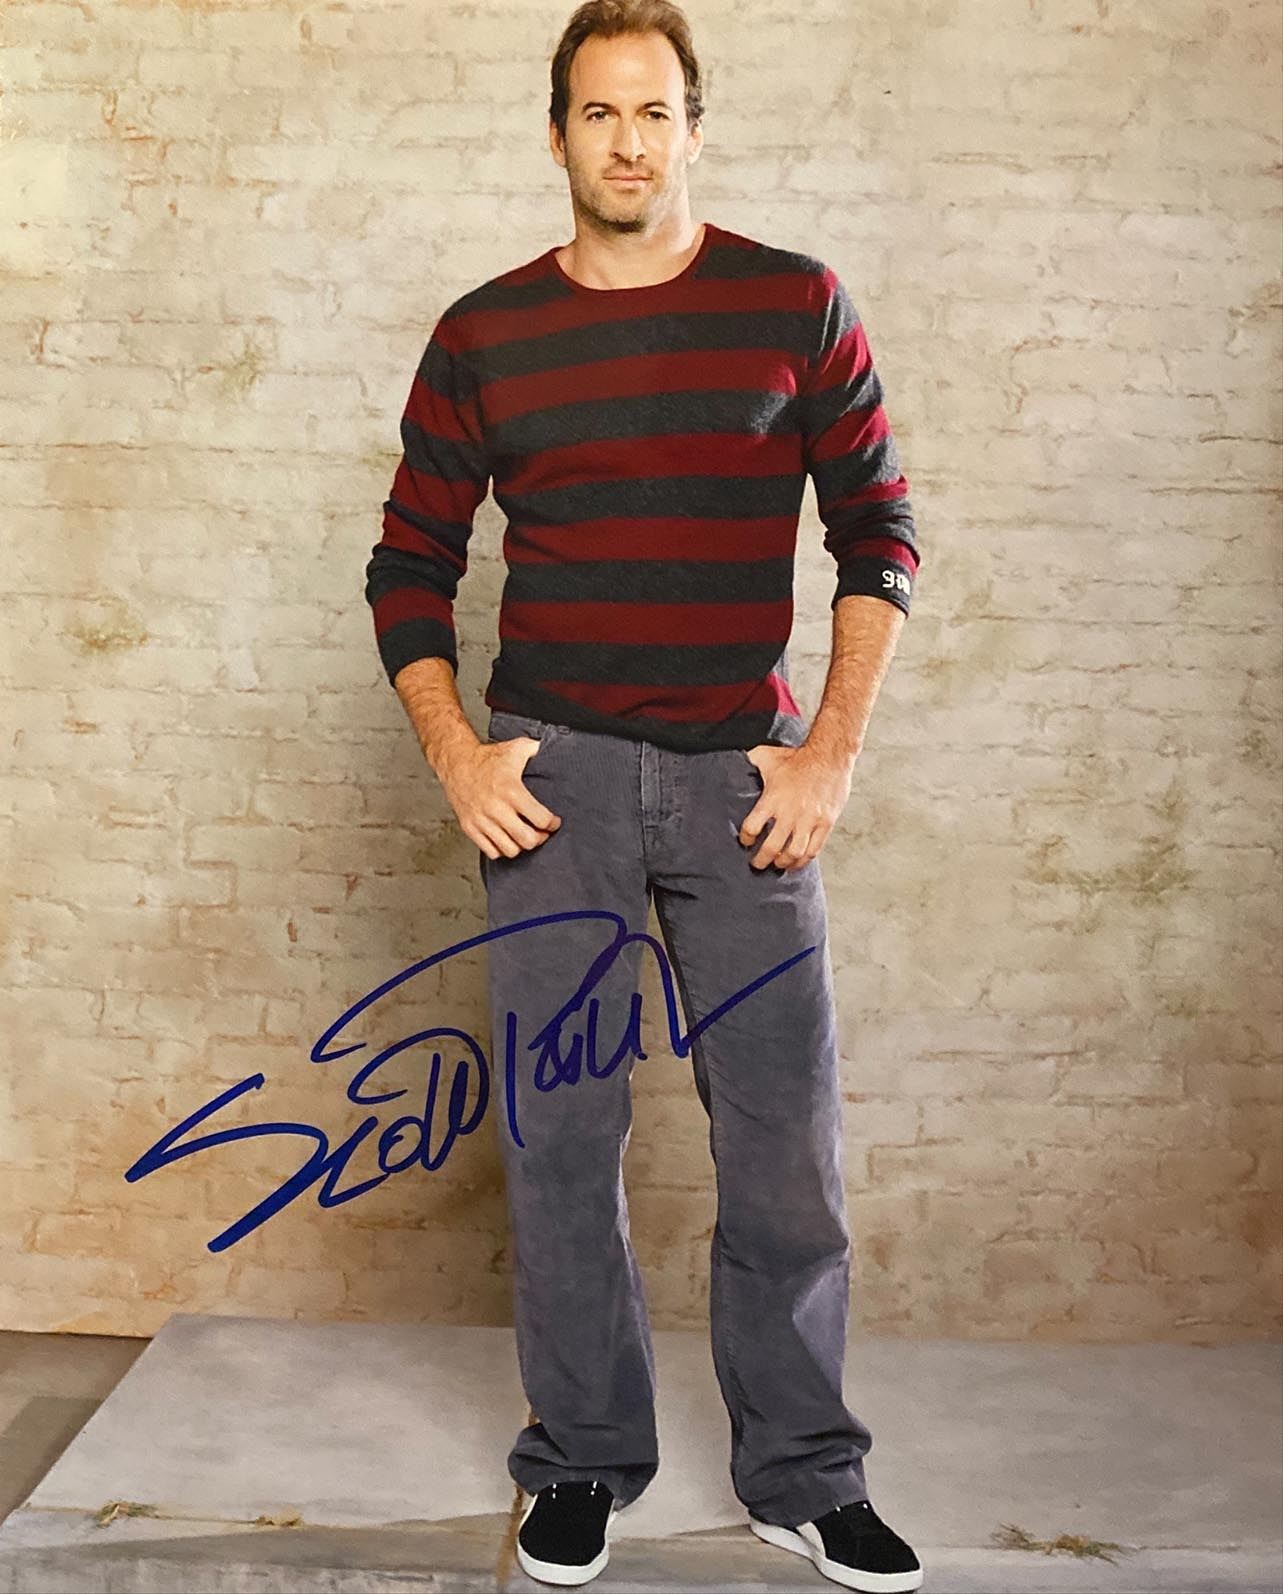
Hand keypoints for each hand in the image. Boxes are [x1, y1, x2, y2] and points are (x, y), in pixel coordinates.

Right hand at [440, 737, 562, 859]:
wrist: (456, 763)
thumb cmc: (488, 758)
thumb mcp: (517, 748)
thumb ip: (539, 750)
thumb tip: (558, 749)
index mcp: (511, 790)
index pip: (540, 819)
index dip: (552, 823)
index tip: (553, 821)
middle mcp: (496, 808)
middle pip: (527, 840)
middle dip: (539, 838)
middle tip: (542, 832)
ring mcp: (481, 820)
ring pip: (510, 850)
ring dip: (521, 845)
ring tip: (524, 835)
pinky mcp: (470, 827)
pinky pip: (491, 851)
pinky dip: (502, 849)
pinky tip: (507, 837)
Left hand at [738, 744, 853, 871]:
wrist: (829, 756)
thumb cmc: (798, 757)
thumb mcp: (767, 756)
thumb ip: (750, 762)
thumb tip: (734, 762)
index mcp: (773, 799)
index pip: (752, 827)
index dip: (746, 839)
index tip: (745, 841)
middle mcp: (790, 812)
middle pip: (772, 847)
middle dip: (761, 860)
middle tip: (757, 864)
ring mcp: (809, 820)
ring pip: (794, 853)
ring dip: (783, 863)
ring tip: (777, 865)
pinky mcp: (825, 823)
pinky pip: (814, 849)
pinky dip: (803, 860)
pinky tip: (797, 862)